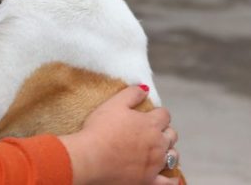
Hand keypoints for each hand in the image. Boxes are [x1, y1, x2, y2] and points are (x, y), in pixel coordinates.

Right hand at [59, 85, 179, 184]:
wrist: (91, 158)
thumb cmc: (100, 130)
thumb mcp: (113, 104)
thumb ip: (131, 94)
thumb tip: (144, 89)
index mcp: (151, 123)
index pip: (164, 114)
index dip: (157, 113)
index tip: (149, 114)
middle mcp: (158, 143)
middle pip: (171, 135)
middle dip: (165, 131)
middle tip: (152, 131)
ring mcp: (155, 163)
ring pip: (173, 156)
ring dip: (168, 151)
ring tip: (159, 149)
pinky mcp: (149, 180)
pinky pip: (168, 182)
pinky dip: (172, 178)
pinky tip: (173, 176)